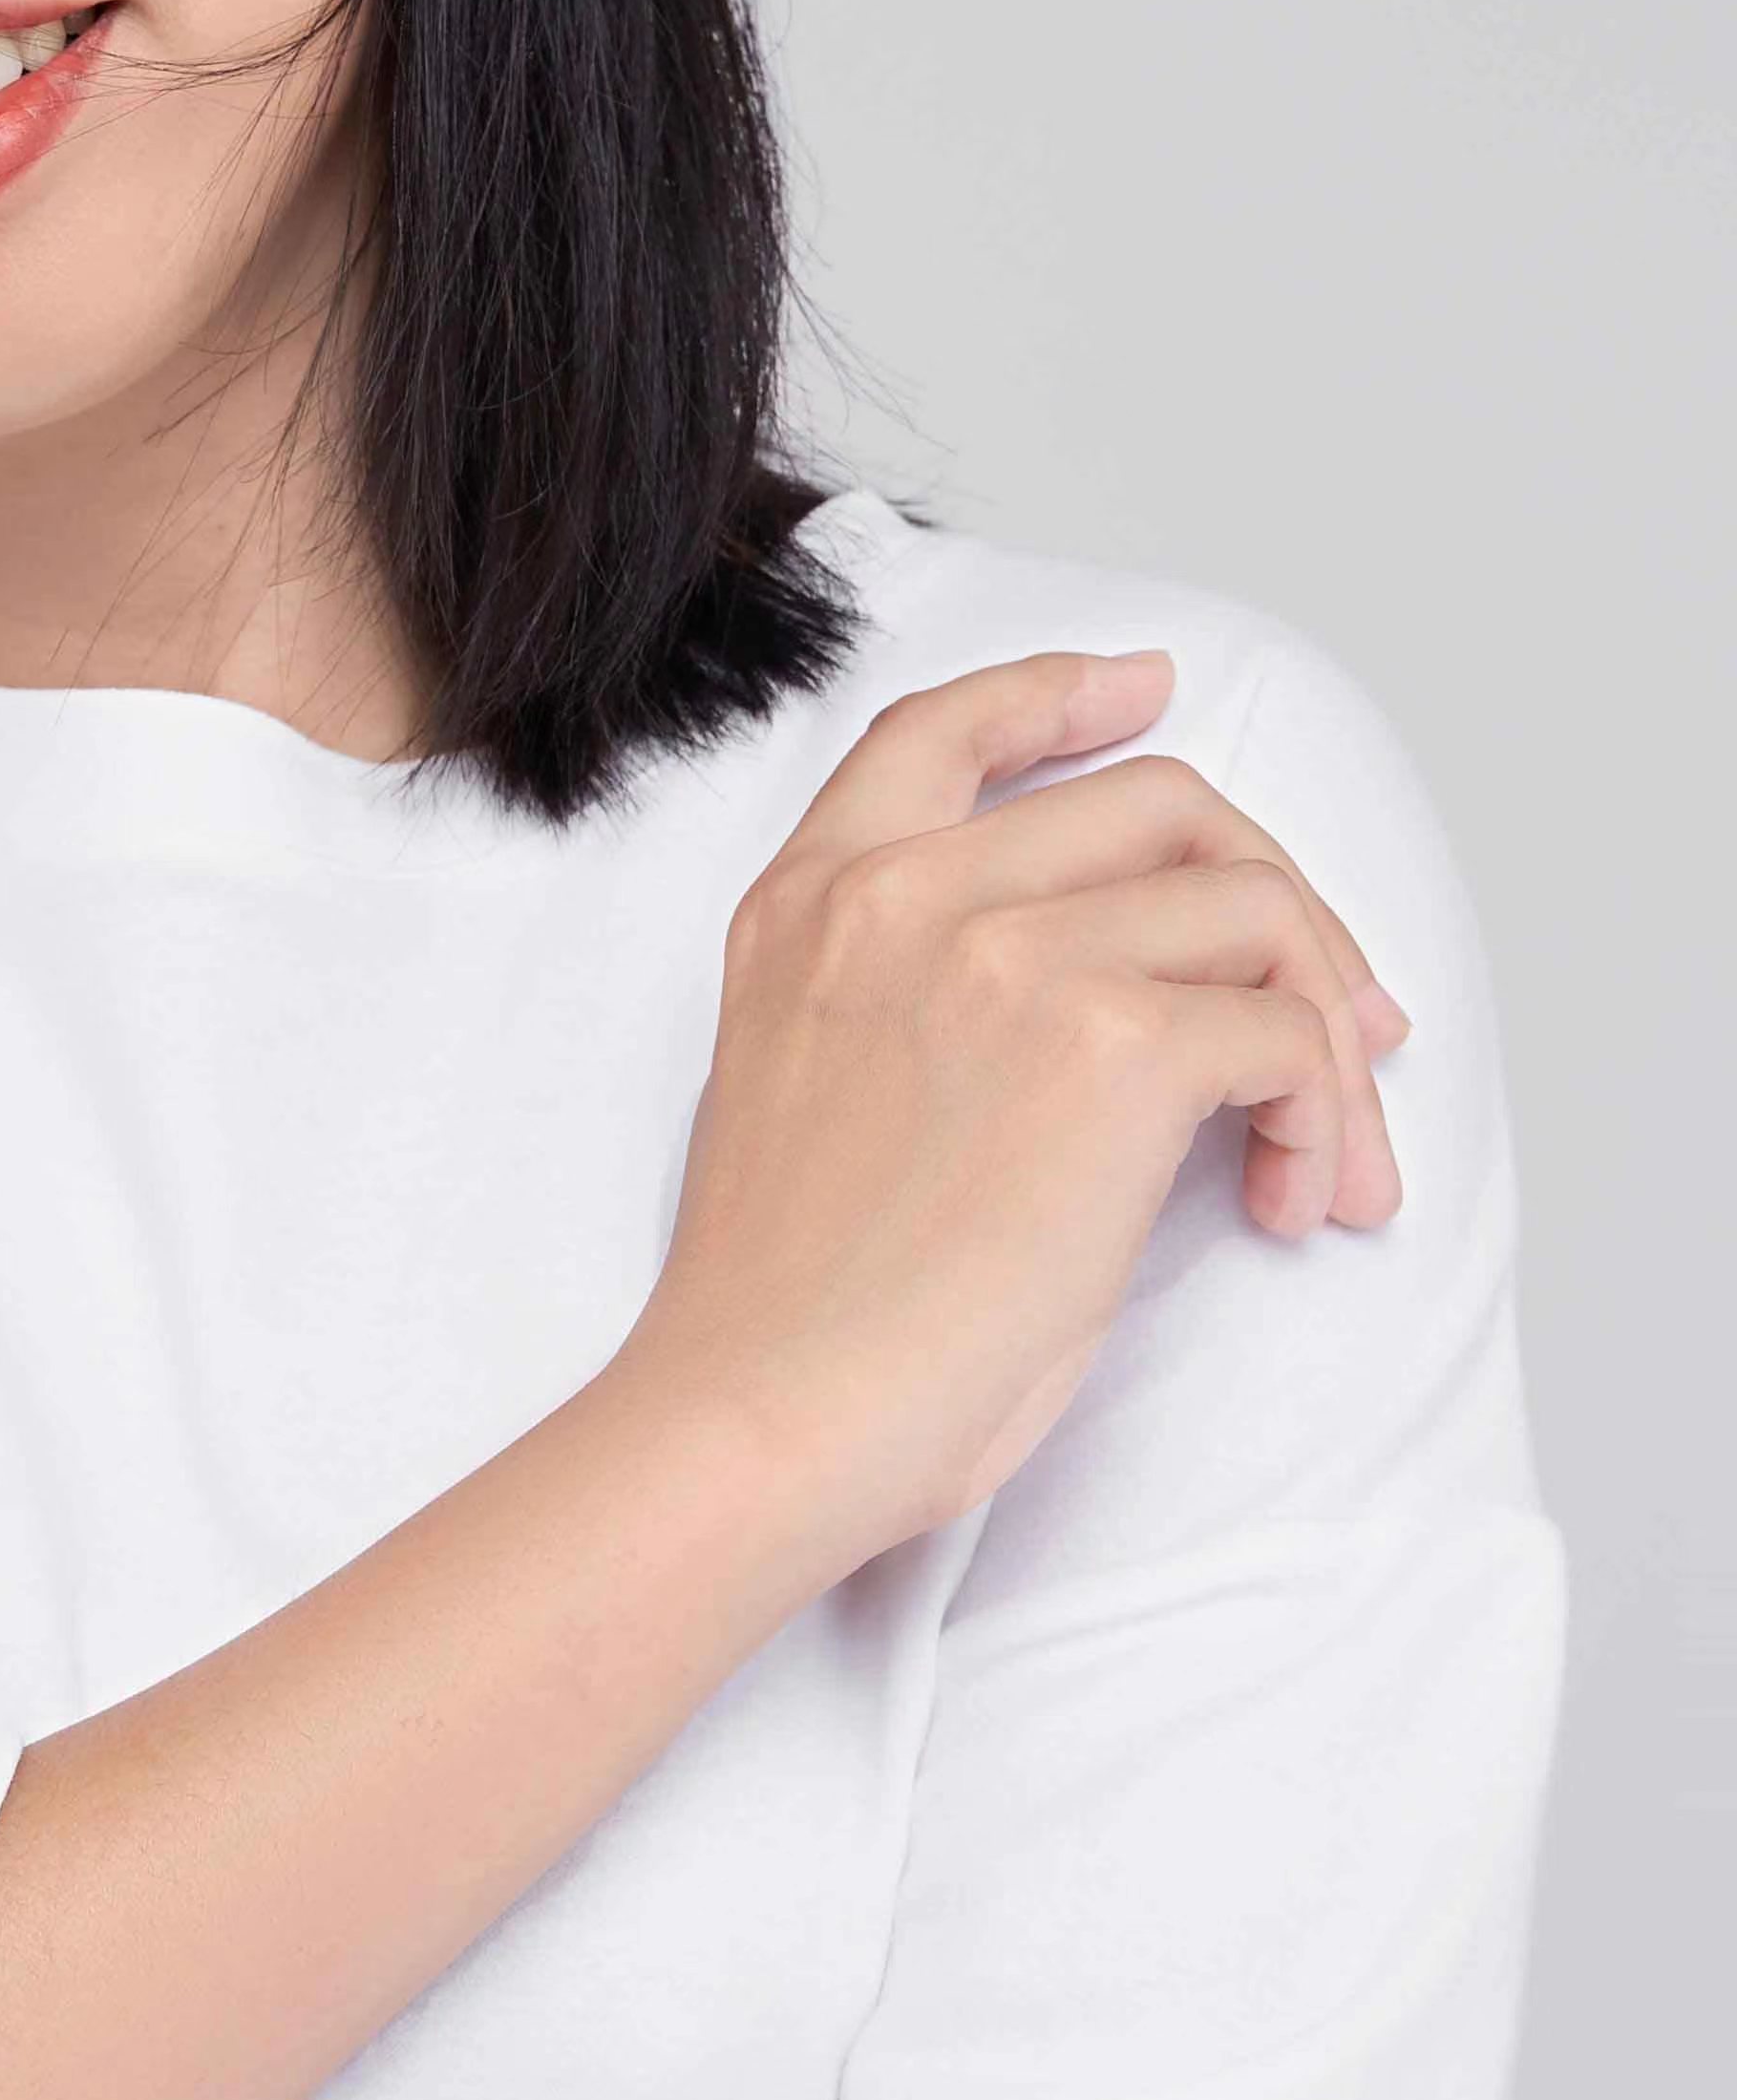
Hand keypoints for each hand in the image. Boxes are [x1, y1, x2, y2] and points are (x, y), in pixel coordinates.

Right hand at [630, 648, 1408, 1580]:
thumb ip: (899, 990)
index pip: (940, 730)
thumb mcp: (795, 1081)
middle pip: (1161, 805)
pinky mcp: (1112, 1045)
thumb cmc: (791, 1307)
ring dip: (1325, 1032)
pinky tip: (1288, 1199)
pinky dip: (1324, 1115)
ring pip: (1254, 910)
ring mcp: (1009, 955)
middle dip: (1278, 902)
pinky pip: (1290, 1032)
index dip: (1058, 696)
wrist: (768, 1411)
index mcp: (807, 905)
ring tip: (1317, 1154)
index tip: (1141, 688)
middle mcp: (904, 897)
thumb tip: (1110, 998)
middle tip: (1331, 1021)